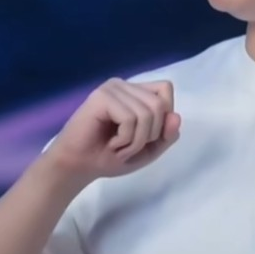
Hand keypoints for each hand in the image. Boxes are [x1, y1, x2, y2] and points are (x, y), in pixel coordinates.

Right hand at [45, 78, 180, 180]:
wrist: (78, 168)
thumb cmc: (110, 157)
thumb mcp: (148, 150)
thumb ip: (166, 135)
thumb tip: (176, 117)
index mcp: (135, 92)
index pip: (165, 89)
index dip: (164, 117)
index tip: (146, 136)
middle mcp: (124, 85)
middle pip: (160, 104)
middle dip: (151, 135)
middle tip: (129, 146)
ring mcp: (112, 89)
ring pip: (147, 113)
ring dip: (136, 141)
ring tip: (119, 147)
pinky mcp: (101, 97)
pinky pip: (130, 118)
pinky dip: (126, 140)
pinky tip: (111, 144)